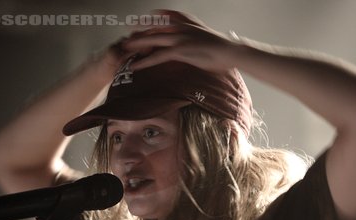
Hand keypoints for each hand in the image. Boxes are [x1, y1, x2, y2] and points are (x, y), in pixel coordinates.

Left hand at [122, 10, 238, 71]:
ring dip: (137, 45)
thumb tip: (193, 45)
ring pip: (152, 40)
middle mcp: (181, 27)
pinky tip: (136, 65)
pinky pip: (158, 56)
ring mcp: (179, 38)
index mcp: (187, 23)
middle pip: (154, 27)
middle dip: (139, 32)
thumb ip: (195, 38)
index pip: (164, 17)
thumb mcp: (206, 38)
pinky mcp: (180, 50)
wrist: (231, 52)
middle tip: (127, 37)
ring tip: (124, 50)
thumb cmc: (222, 49)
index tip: (142, 23)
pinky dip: (145, 61)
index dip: (151, 20)